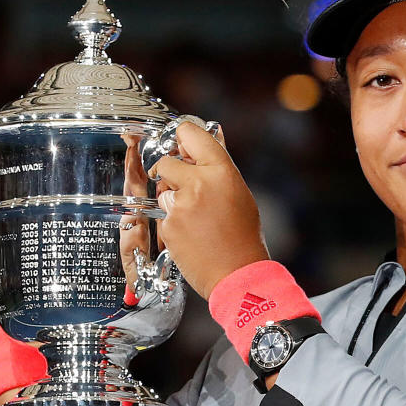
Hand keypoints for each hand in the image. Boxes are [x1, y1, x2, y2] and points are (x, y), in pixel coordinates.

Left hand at [149, 121, 269, 298]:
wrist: (238, 274)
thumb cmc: (243, 235)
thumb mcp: (239, 192)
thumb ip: (219, 164)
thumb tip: (213, 132)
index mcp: (221, 170)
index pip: (189, 132)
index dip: (180, 136)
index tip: (178, 142)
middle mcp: (198, 183)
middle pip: (166, 161)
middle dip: (171, 173)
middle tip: (185, 187)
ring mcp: (180, 205)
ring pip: (162, 190)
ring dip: (172, 200)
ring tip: (196, 218)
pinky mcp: (168, 225)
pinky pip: (162, 214)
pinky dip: (172, 222)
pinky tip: (191, 233)